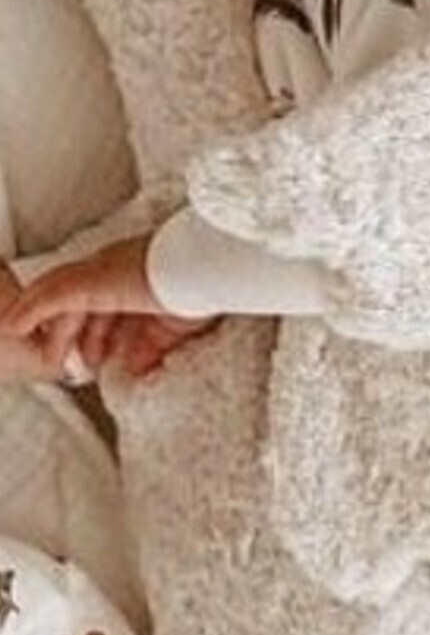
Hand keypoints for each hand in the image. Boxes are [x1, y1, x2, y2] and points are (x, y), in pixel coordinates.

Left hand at [2, 237, 216, 380]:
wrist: (206, 267)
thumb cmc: (202, 287)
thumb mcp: (172, 327)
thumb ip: (150, 347)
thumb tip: (137, 369)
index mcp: (137, 272)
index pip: (105, 302)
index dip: (98, 334)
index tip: (97, 360)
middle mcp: (114, 265)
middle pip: (78, 299)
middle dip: (68, 333)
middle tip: (61, 363)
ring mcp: (100, 270)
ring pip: (59, 294)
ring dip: (44, 324)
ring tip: (24, 343)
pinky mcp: (89, 282)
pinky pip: (50, 297)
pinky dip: (30, 312)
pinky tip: (13, 326)